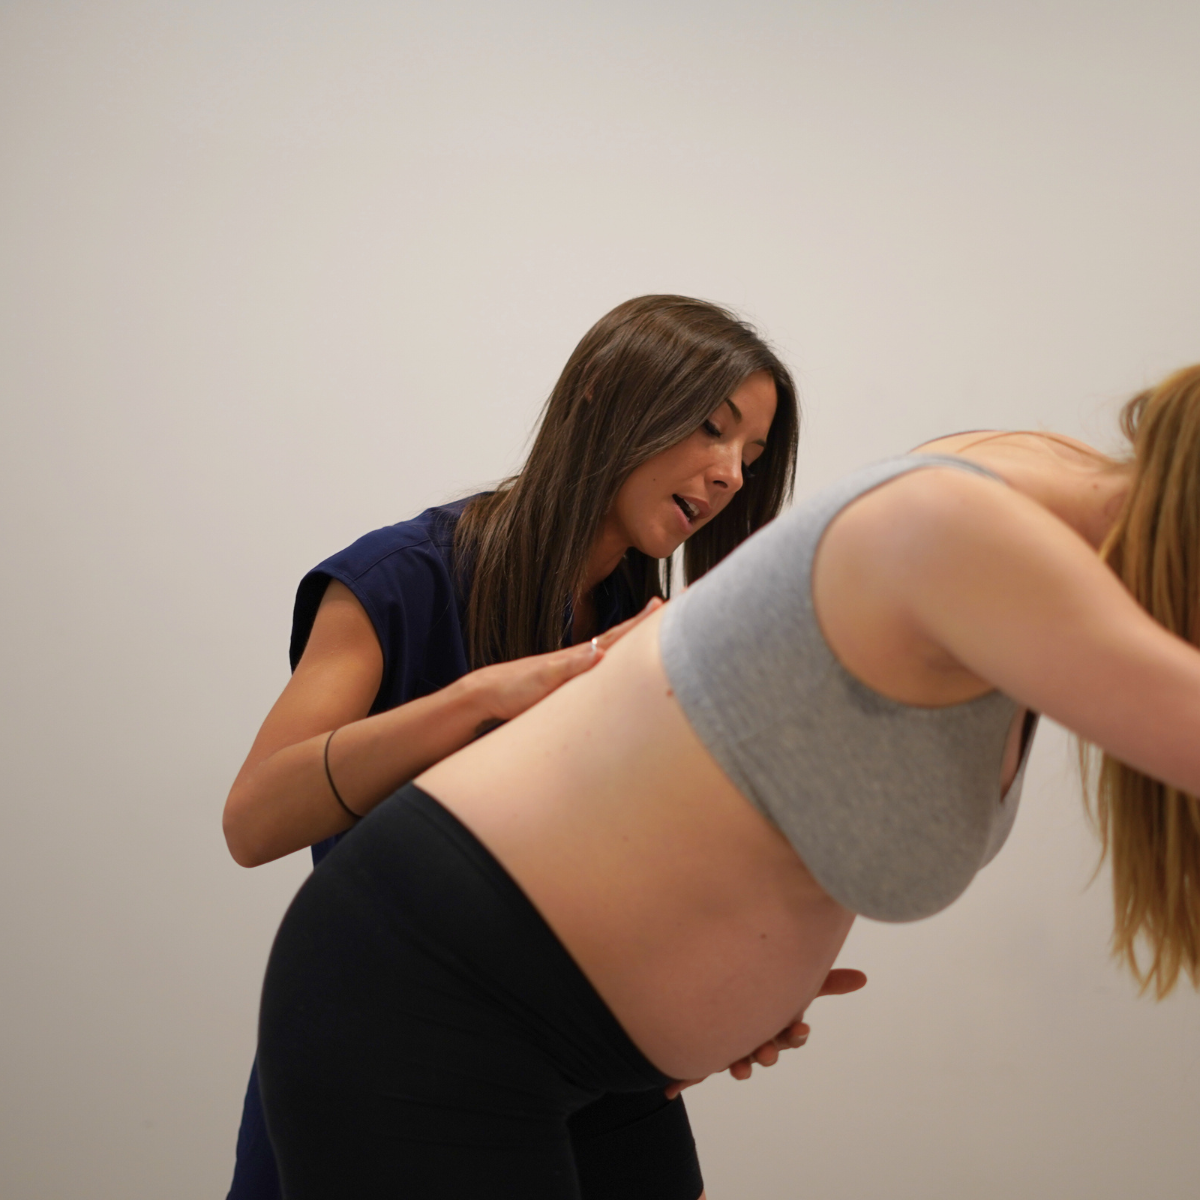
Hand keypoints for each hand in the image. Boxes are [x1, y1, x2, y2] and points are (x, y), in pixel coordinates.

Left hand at [467, 597, 663, 727]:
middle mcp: (582, 656)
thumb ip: (571, 666)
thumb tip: (601, 652)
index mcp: (581, 654)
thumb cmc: (514, 688)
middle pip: (622, 636)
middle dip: (647, 622)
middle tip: (672, 604)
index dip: (642, 621)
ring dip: (636, 637)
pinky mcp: (570, 678)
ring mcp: (576, 666)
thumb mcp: (544, 679)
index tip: (664, 603)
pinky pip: (603, 663)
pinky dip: (619, 655)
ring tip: (656, 625)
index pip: (619, 635)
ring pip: (615, 648)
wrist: (488, 693)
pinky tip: (622, 655)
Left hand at [663, 967, 866, 1099]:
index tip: (799, 1025)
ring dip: (740, 1064)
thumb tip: (864, 977)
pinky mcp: (705, 1051)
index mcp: (776, 1022)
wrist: (712, 993)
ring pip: (737, 1059)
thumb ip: (826, 980)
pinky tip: (673, 1089)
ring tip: (740, 1066)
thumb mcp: (793, 981)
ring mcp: (731, 1045)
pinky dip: (685, 1077)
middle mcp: (755, 1037)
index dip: (795, 1032)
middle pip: (766, 1048)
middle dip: (768, 1051)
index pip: (791, 1032)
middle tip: (766, 1050)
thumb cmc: (764, 987)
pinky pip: (696, 1067)